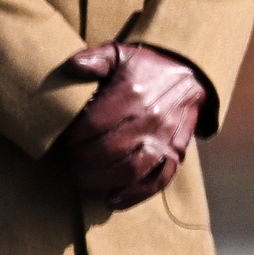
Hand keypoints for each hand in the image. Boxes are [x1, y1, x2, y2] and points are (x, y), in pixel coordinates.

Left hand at [55, 43, 205, 209]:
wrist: (190, 74)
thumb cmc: (145, 66)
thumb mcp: (119, 53)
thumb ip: (94, 59)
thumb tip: (71, 67)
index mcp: (132, 94)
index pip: (94, 126)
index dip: (74, 139)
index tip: (63, 141)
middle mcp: (150, 119)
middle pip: (108, 151)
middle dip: (81, 162)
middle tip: (70, 162)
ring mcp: (165, 139)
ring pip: (131, 169)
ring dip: (102, 181)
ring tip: (83, 180)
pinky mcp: (176, 153)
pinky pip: (157, 180)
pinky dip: (135, 195)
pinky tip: (111, 201)